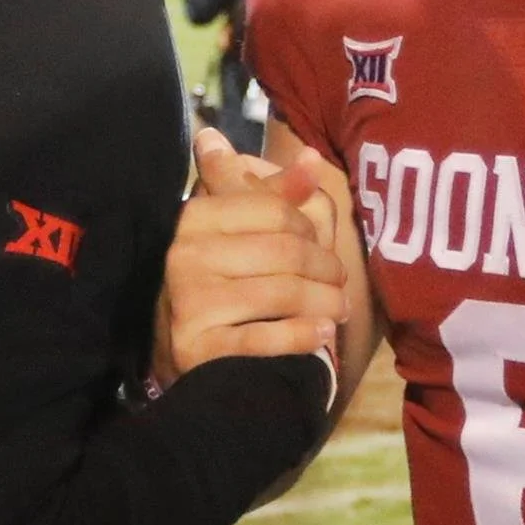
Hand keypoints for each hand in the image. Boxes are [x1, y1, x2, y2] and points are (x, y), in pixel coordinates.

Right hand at [153, 127, 346, 383]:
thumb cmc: (229, 287)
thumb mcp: (246, 235)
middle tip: (338, 284)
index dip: (310, 228)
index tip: (319, 244)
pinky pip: (267, 337)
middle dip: (325, 268)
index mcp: (196, 216)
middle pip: (286, 249)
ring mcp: (190, 301)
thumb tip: (312, 158)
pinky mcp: (199, 346)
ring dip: (326, 302)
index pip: (274, 208)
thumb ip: (278, 196)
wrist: (197, 365)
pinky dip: (304, 335)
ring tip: (338, 309)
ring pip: (284, 291)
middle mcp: (186, 253)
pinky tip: (322, 333)